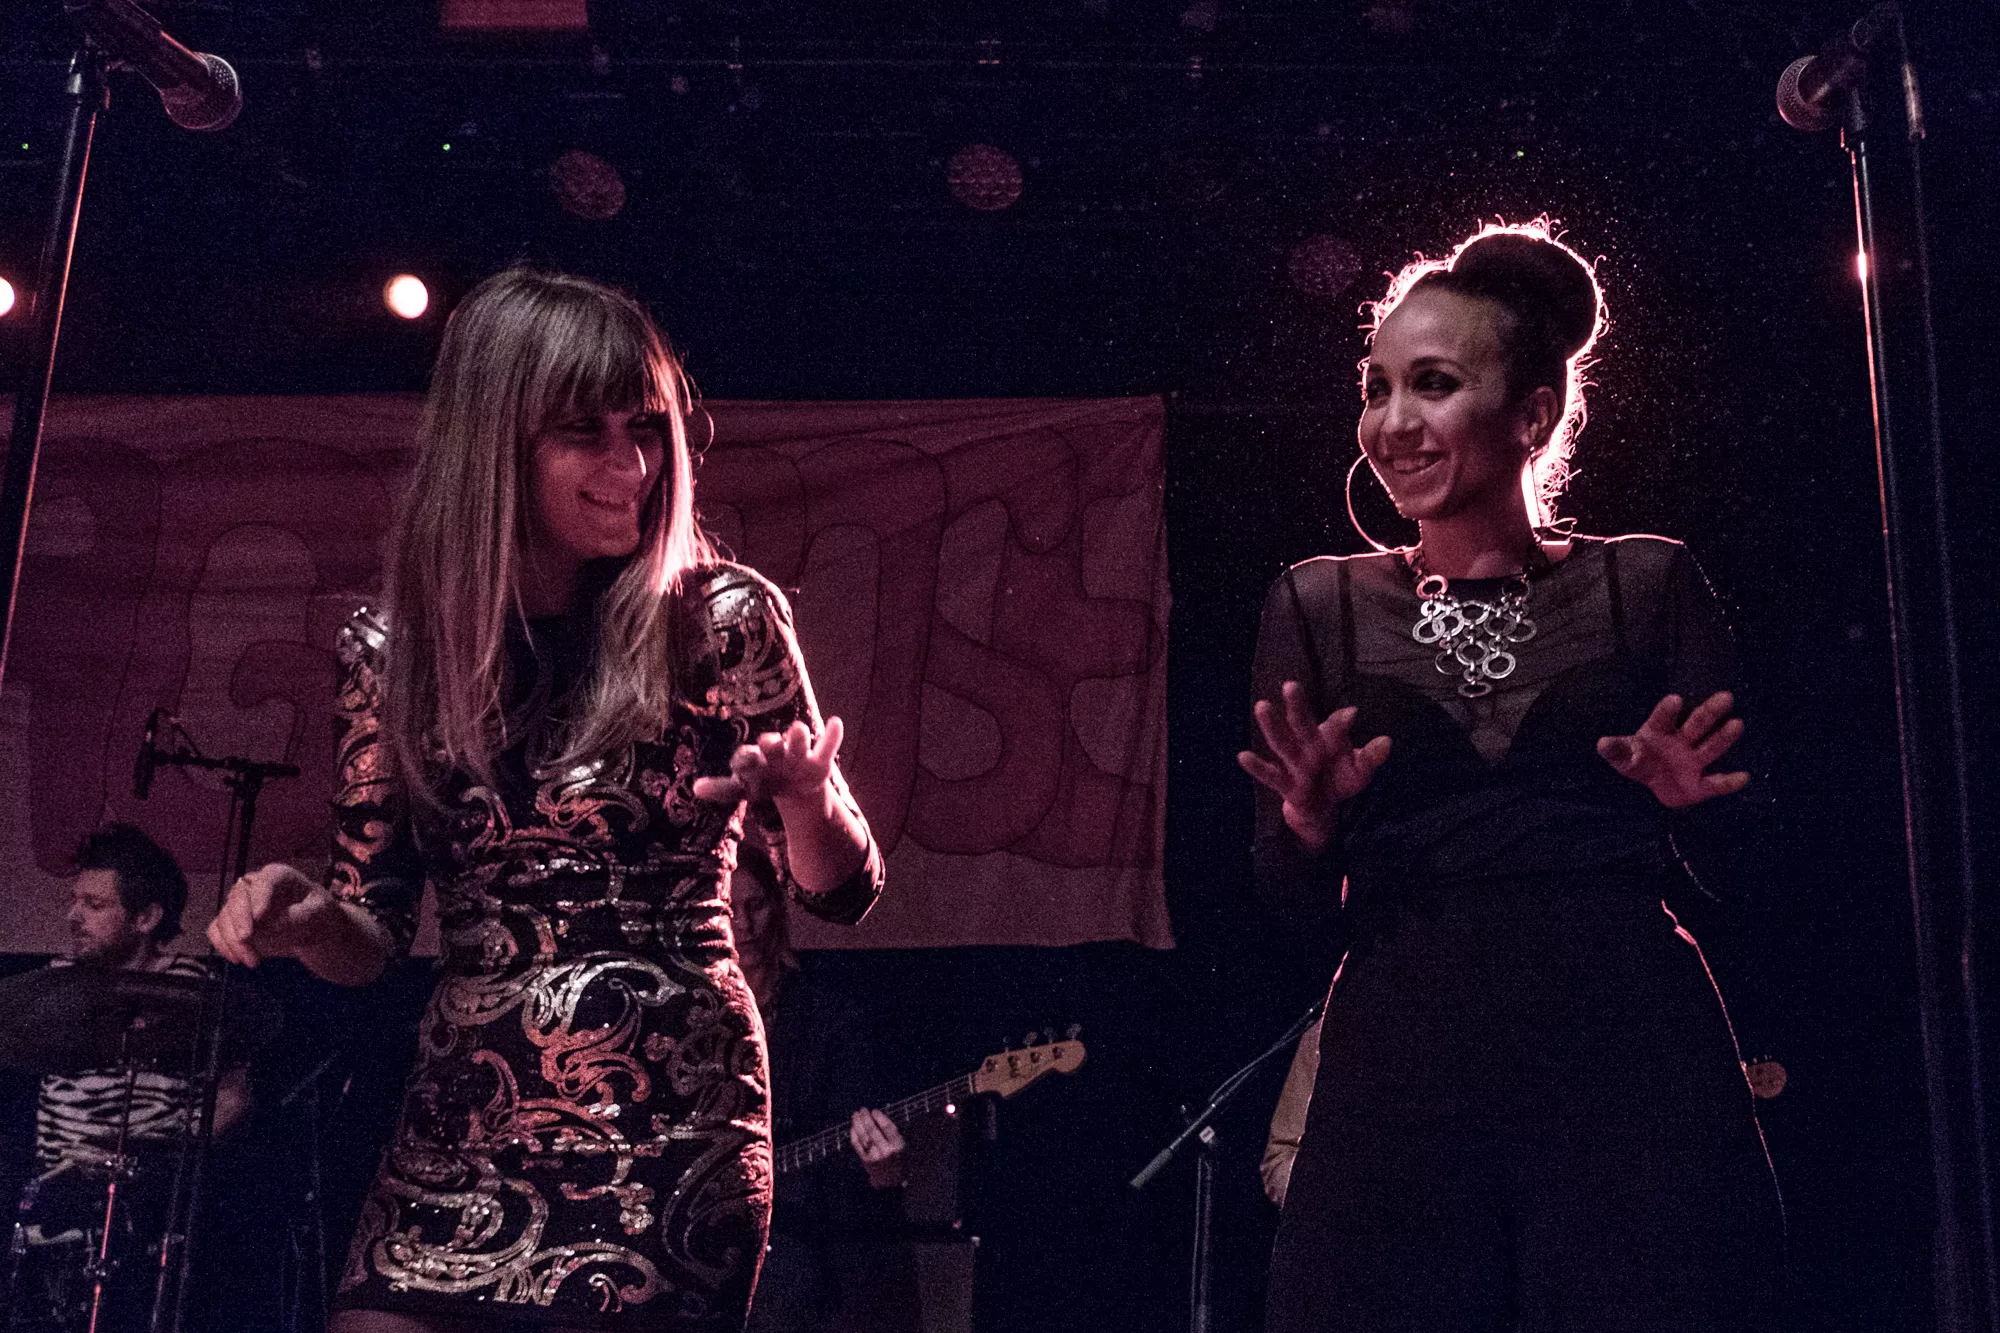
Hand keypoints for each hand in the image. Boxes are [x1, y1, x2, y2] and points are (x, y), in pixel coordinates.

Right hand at [207, 863, 337, 967]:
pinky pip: (216, 931)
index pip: (265, 881)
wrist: (310, 929)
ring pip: (225, 917)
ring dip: (234, 941)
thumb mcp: (318, 914)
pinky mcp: (232, 923)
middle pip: (237, 897)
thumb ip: (298, 917)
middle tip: (247, 939)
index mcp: (278, 876)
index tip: (259, 917)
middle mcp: (254, 886)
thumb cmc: (317, 915)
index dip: (259, 897)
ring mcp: (241, 904)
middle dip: (239, 919)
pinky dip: (223, 945)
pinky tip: (237, 959)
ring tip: (253, 961)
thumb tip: (272, 924)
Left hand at [693, 717, 844, 808]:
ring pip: (799, 739)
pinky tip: (836, 722)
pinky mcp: (821, 761)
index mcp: (756, 757)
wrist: (796, 788)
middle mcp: (777, 750)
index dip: (745, 760)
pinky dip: (833, 735)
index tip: (741, 764)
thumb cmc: (764, 782)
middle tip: (767, 742)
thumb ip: (722, 788)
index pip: (747, 757)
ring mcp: (799, 753)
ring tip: (798, 730)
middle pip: (773, 743)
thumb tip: (694, 789)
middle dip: (771, 743)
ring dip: (798, 736)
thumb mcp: (743, 789)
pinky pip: (828, 745)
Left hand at [849, 1107, 905, 1188]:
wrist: (891, 1180)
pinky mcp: (865, 1160)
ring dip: (857, 1123)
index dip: (880, 1117)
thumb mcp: (901, 1145)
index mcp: (897, 1145)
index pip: (888, 1128)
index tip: (874, 1111)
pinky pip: (857, 1144)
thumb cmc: (897, 1157)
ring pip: (863, 1136)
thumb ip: (891, 1133)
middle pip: (873, 1130)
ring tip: (855, 1115)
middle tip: (862, 1109)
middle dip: (866, 1118)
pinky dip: (853, 1134)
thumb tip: (876, 1116)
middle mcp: (886, 1150)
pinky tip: (853, 1127)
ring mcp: (874, 1156)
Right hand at [1237, 682, 1391, 851]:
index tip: (1352, 714)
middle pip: (1301, 725)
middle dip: (1296, 707)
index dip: (1341, 722)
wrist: (1320, 807)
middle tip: (1291, 685)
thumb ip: (1371, 757)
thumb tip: (1387, 741)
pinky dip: (1257, 767)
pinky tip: (1243, 756)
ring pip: (1282, 743)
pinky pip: (1270, 775)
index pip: (1334, 727)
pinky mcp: (1286, 785)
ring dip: (1272, 726)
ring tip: (1262, 706)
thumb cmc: (1339, 779)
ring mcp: (1294, 764)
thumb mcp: (1360, 770)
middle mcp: (1307, 747)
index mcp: (1325, 738)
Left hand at [1598, 691, 1749, 809]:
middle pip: (1697, 724)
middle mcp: (1681, 742)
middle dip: (1710, 711)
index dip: (1668, 709)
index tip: (1675, 699)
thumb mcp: (1623, 757)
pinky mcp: (1701, 784)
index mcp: (1659, 732)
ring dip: (1724, 737)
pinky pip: (1717, 783)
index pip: (1663, 718)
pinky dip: (1729, 782)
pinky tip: (1743, 777)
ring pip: (1711, 747)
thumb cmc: (1637, 761)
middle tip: (1725, 697)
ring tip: (1737, 724)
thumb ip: (1615, 750)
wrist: (1653, 783)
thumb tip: (1601, 744)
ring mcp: (1693, 761)